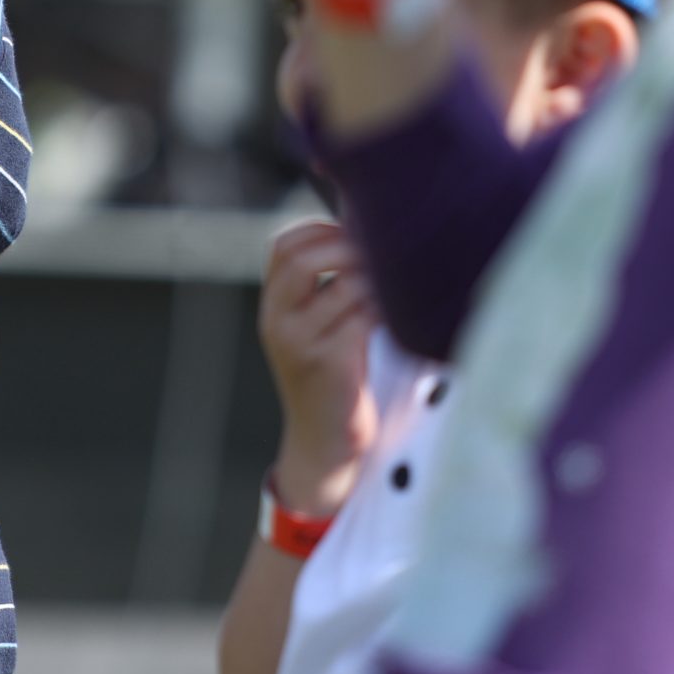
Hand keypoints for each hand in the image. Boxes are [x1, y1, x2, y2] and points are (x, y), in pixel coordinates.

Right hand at [258, 220, 379, 513]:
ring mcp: (300, 344)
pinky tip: (400, 314)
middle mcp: (278, 321)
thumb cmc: (335, 376)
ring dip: (376, 279)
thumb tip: (366, 231)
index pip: (283, 247)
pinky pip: (362, 318)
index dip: (319, 230)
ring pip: (342, 287)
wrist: (325, 442)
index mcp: (273, 307)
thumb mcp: (317, 327)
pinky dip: (384, 308)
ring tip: (397, 285)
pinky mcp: (330, 365)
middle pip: (303, 259)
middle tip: (381, 256)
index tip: (352, 234)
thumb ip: (326, 286)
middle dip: (347, 248)